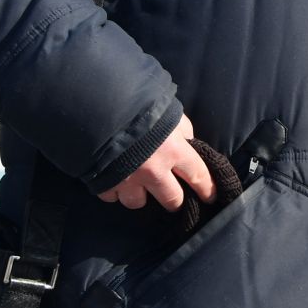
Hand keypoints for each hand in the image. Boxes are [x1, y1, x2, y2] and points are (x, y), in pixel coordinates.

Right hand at [97, 114, 214, 210]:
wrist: (96, 105)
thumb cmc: (138, 105)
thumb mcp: (169, 112)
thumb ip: (182, 131)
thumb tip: (189, 143)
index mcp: (174, 151)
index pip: (199, 176)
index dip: (207, 189)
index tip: (210, 197)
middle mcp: (154, 171)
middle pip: (172, 200)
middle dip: (175, 201)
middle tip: (173, 198)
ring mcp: (128, 180)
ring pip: (138, 203)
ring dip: (140, 196)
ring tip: (138, 186)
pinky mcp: (104, 183)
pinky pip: (111, 197)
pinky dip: (114, 190)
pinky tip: (115, 180)